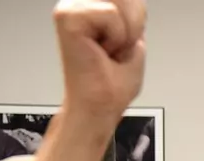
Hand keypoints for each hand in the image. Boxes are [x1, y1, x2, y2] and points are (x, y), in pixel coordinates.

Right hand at [52, 0, 146, 125]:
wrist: (98, 108)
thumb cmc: (110, 84)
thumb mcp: (134, 39)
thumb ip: (134, 15)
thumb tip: (135, 3)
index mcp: (91, 8)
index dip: (137, 18)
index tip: (121, 43)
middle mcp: (78, 4)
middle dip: (134, 25)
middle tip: (117, 49)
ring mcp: (70, 8)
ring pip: (120, 2)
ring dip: (126, 34)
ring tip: (108, 51)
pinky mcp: (67, 17)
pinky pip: (110, 14)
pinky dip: (115, 38)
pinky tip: (100, 52)